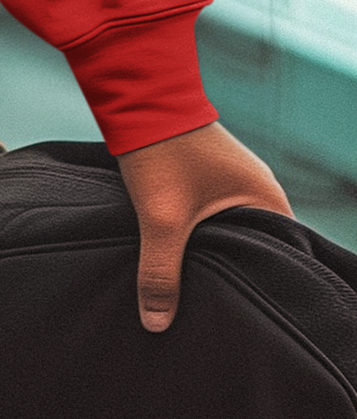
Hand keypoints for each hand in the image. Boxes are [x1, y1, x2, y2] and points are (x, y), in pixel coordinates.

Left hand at [116, 121, 289, 331]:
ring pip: (233, 230)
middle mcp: (258, 187)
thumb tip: (156, 323)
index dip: (263, 282)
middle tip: (219, 306)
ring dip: (217, 251)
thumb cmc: (159, 150)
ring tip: (201, 285)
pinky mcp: (209, 173)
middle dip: (236, 271)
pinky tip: (186, 253)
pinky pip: (217, 215)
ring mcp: (234, 178)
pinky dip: (205, 233)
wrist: (135, 95)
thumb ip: (160, 272)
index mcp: (265, 197)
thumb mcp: (159, 218)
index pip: (282, 254)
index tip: (247, 311)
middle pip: (256, 245)